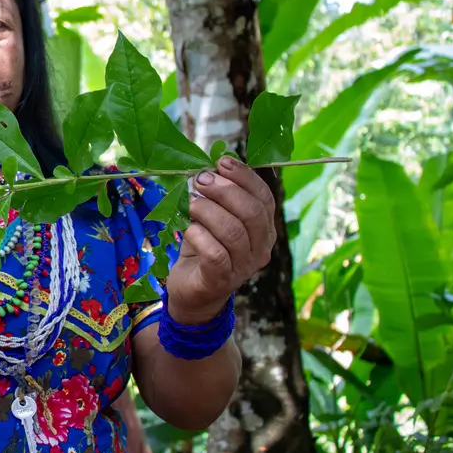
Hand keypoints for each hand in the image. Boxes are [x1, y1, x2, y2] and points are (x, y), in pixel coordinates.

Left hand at [165, 157, 276, 324]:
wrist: (193, 291)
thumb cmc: (204, 248)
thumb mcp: (212, 218)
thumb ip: (216, 197)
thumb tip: (209, 167)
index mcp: (264, 229)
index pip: (264, 198)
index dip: (245, 177)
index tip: (221, 162)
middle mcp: (261, 248)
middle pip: (252, 213)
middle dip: (225, 190)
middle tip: (200, 180)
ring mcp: (244, 266)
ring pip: (233, 231)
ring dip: (208, 210)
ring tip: (189, 202)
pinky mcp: (223, 279)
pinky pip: (216, 253)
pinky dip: (199, 235)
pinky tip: (188, 228)